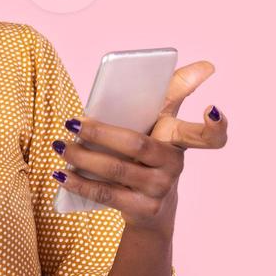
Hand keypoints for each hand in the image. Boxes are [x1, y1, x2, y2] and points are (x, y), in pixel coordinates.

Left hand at [52, 60, 228, 232]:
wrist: (149, 210)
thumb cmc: (147, 154)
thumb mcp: (158, 125)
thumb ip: (168, 95)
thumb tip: (203, 65)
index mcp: (178, 140)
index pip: (206, 134)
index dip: (215, 125)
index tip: (212, 108)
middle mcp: (174, 165)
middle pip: (138, 144)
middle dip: (102, 132)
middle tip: (73, 121)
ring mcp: (161, 189)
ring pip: (117, 169)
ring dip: (82, 156)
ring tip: (60, 146)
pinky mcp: (144, 210)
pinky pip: (107, 195)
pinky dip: (80, 183)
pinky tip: (61, 174)